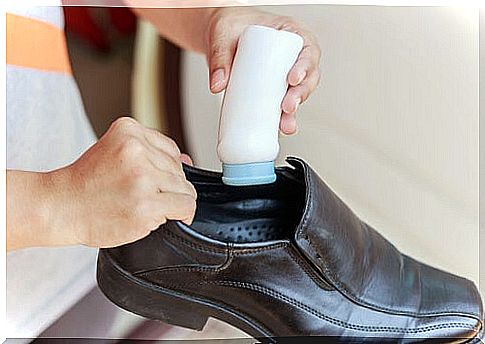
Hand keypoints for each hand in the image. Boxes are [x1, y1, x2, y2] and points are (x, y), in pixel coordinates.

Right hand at [45, 117, 196, 247]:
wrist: (59, 207)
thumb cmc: (86, 183)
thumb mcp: (114, 151)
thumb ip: (152, 152)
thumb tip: (189, 160)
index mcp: (128, 130)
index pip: (171, 150)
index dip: (163, 171)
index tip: (147, 181)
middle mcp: (136, 149)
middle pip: (179, 171)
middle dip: (166, 187)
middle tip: (138, 196)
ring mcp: (142, 177)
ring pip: (186, 189)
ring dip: (171, 202)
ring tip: (142, 205)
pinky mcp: (147, 204)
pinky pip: (186, 206)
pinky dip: (181, 214)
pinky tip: (159, 215)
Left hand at [206, 7, 320, 134]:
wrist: (221, 38)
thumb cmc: (230, 27)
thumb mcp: (222, 34)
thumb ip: (219, 57)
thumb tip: (218, 85)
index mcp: (290, 34)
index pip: (307, 50)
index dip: (305, 66)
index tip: (293, 79)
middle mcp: (292, 55)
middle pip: (308, 77)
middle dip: (300, 95)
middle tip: (286, 107)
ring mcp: (285, 74)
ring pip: (298, 94)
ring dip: (293, 112)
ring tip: (284, 124)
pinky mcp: (275, 90)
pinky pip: (283, 105)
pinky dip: (282, 118)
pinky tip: (278, 129)